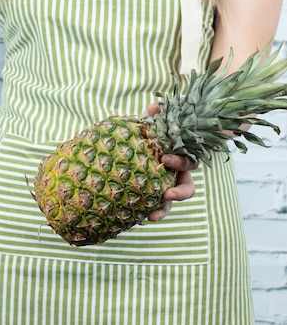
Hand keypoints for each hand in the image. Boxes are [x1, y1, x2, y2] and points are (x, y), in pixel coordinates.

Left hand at [144, 103, 197, 221]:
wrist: (154, 137)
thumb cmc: (160, 128)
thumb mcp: (160, 119)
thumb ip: (159, 114)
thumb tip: (154, 107)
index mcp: (183, 157)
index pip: (188, 163)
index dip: (179, 162)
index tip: (165, 158)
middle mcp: (178, 174)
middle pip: (186, 189)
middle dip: (178, 193)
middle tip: (167, 194)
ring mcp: (167, 184)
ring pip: (170, 202)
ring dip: (162, 210)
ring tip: (151, 216)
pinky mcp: (153, 191)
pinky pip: (153, 203)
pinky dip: (147, 210)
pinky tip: (137, 216)